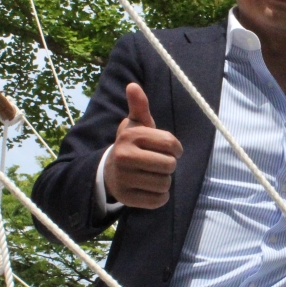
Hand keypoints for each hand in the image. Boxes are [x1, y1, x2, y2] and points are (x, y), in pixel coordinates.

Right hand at [103, 83, 183, 208]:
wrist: (109, 171)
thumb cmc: (130, 145)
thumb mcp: (135, 125)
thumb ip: (139, 106)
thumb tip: (132, 85)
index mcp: (131, 136)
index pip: (171, 143)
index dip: (176, 148)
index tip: (170, 150)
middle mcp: (125, 156)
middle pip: (169, 165)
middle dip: (169, 165)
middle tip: (158, 164)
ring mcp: (124, 179)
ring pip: (165, 184)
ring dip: (164, 181)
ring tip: (153, 175)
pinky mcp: (127, 198)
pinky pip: (158, 200)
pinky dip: (160, 197)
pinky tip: (150, 189)